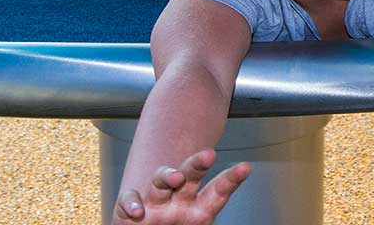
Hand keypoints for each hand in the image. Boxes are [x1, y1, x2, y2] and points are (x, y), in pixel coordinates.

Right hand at [113, 149, 250, 223]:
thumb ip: (206, 220)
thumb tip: (224, 201)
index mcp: (199, 210)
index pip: (218, 191)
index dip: (231, 179)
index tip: (245, 168)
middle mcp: (177, 202)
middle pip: (189, 176)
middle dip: (197, 164)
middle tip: (208, 155)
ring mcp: (154, 205)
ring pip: (160, 180)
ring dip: (167, 175)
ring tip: (176, 177)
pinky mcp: (129, 213)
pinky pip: (129, 200)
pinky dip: (131, 203)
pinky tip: (139, 210)